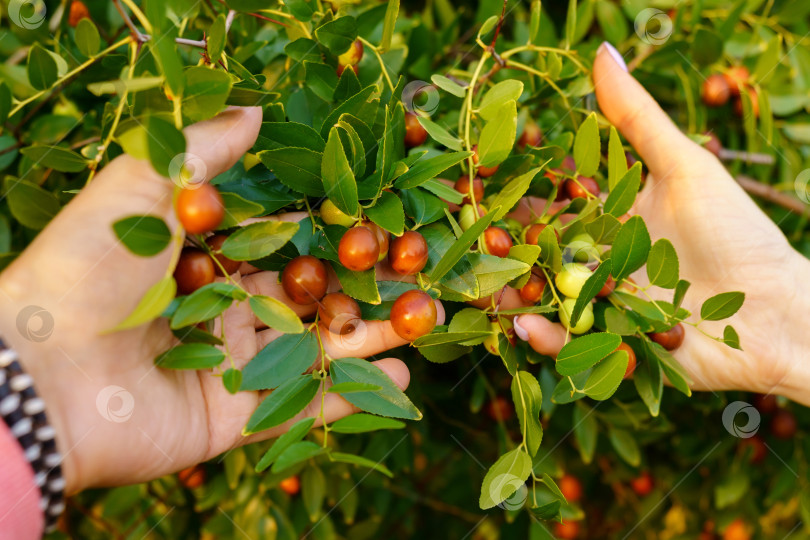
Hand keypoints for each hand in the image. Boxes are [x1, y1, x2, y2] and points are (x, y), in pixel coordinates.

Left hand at [0, 108, 442, 493]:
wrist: (38, 373)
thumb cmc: (86, 270)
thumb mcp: (137, 189)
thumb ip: (197, 152)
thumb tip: (253, 108)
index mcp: (205, 260)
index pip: (285, 242)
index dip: (334, 230)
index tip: (385, 215)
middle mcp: (225, 312)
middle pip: (311, 296)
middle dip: (367, 283)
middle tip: (421, 267)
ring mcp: (233, 366)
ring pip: (318, 348)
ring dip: (374, 335)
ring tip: (430, 318)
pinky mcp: (234, 418)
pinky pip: (303, 407)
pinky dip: (351, 397)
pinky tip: (402, 380)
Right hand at [511, 44, 809, 405]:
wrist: (777, 312)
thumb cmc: (738, 234)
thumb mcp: (685, 167)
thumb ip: (637, 119)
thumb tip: (600, 53)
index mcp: (611, 214)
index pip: (550, 198)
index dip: (514, 189)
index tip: (479, 176)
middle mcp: (598, 256)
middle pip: (536, 249)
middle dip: (501, 245)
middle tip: (467, 236)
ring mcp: (601, 301)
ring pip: (543, 295)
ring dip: (511, 294)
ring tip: (483, 290)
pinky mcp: (610, 343)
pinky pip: (569, 340)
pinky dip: (545, 336)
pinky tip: (525, 326)